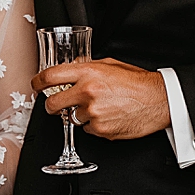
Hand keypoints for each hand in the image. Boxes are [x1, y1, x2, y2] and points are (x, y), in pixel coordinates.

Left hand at [31, 58, 169, 138]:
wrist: (158, 100)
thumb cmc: (137, 82)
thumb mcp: (111, 64)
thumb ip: (88, 66)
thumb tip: (72, 68)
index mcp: (88, 72)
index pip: (51, 76)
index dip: (37, 82)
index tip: (35, 85)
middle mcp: (87, 92)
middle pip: (53, 104)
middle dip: (51, 106)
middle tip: (56, 106)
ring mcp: (92, 112)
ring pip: (72, 118)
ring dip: (80, 115)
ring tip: (100, 108)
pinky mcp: (100, 129)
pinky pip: (87, 130)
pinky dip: (94, 126)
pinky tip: (108, 116)